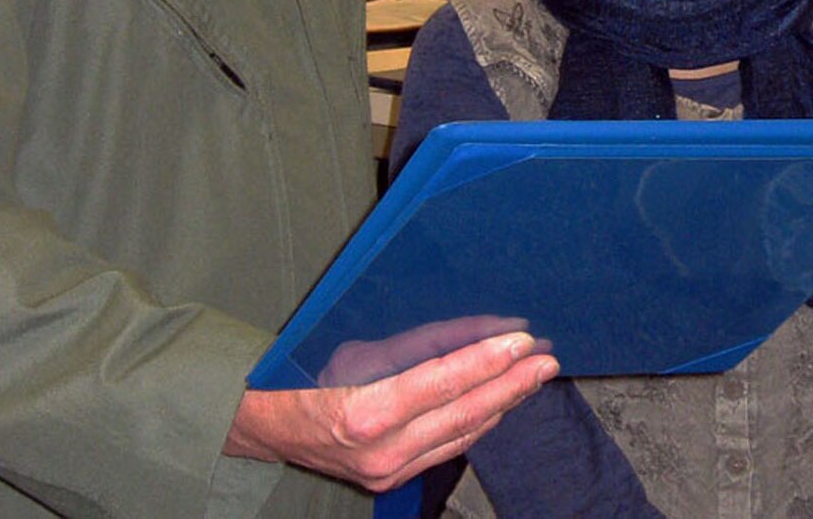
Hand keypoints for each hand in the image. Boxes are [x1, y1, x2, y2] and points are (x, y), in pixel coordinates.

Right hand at [224, 330, 557, 491]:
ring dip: (502, 404)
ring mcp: (388, 472)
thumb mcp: (356, 350)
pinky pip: (447, 448)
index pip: (444, 383)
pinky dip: (476, 423)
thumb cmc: (303, 377)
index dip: (488, 362)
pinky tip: (497, 403)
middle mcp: (381, 451)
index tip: (524, 342)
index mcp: (366, 412)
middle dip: (511, 385)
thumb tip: (472, 332)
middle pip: (463, 414)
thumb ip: (414, 346)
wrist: (264, 430)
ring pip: (462, 435)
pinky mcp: (391, 480)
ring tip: (532, 377)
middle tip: (547, 361)